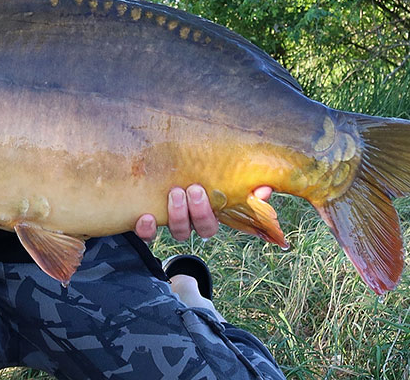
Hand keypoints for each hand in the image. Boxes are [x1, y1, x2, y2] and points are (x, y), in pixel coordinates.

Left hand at [135, 185, 273, 241]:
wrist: (152, 172)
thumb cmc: (189, 173)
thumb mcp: (215, 176)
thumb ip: (242, 183)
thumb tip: (265, 189)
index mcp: (206, 212)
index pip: (214, 222)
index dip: (213, 215)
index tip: (213, 196)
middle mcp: (189, 222)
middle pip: (200, 229)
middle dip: (198, 211)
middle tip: (194, 189)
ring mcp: (168, 224)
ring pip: (178, 232)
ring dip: (178, 215)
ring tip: (175, 194)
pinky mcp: (147, 226)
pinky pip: (148, 236)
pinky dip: (147, 230)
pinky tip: (145, 217)